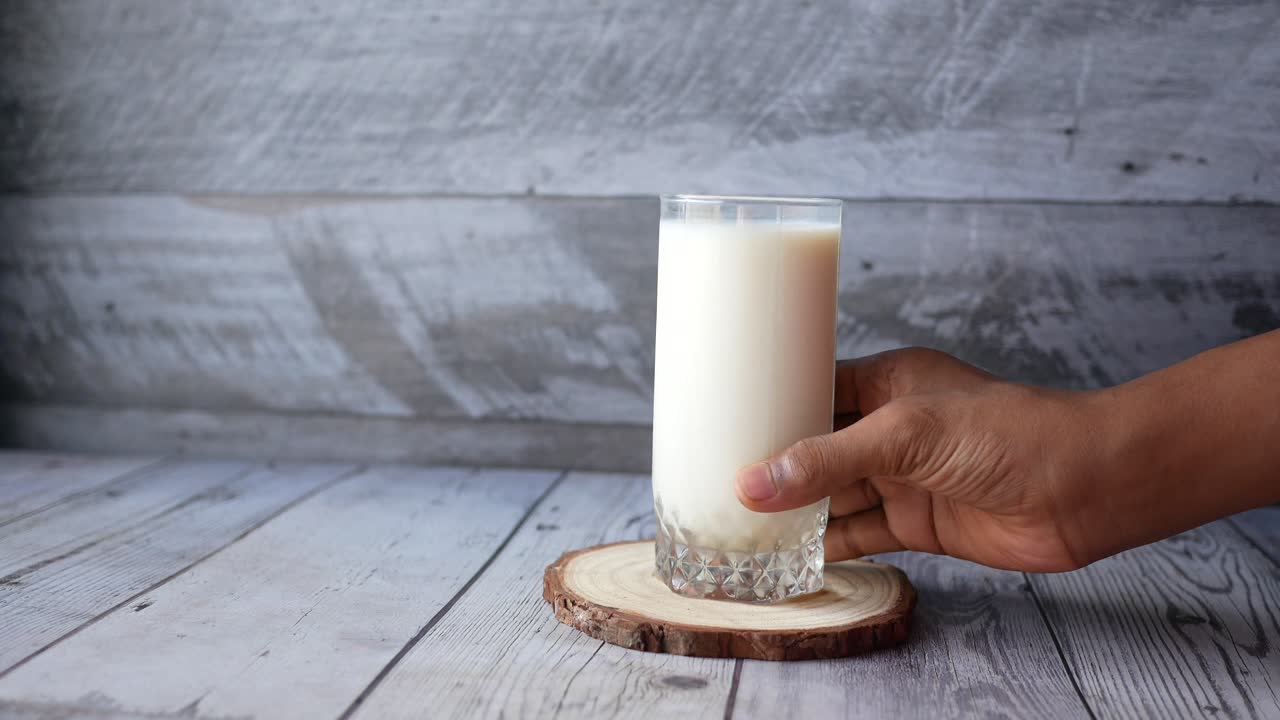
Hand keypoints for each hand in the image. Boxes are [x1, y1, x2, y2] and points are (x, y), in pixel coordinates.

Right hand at [734, 348, 1101, 571]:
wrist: (1084, 489)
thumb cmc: (1009, 434)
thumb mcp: (906, 434)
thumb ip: (829, 460)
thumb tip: (756, 484)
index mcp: (888, 383)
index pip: (814, 389)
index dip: (771, 405)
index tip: (722, 421)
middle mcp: (892, 428)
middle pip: (818, 446)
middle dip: (775, 464)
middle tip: (718, 478)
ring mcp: (904, 477)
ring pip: (834, 494)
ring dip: (795, 509)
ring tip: (740, 520)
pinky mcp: (919, 522)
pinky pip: (860, 534)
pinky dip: (827, 545)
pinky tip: (790, 553)